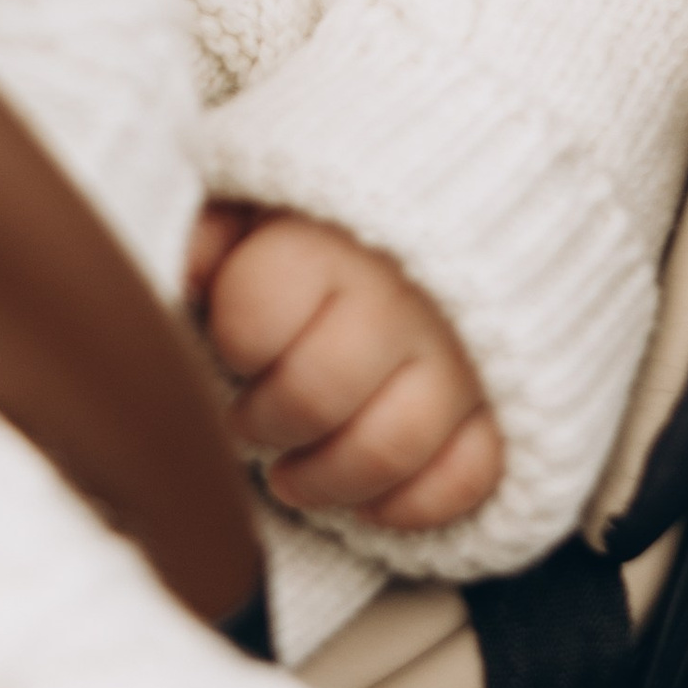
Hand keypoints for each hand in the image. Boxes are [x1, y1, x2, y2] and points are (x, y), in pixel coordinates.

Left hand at [187, 201, 502, 529]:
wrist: (467, 184)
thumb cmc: (332, 204)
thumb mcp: (260, 190)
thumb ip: (214, 231)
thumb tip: (181, 279)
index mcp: (330, 237)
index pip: (255, 318)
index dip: (232, 345)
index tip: (233, 344)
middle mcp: (404, 296)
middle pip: (319, 393)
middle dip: (268, 422)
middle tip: (251, 419)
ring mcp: (463, 354)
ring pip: (391, 449)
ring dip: (326, 480)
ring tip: (292, 473)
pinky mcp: (507, 401)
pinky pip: (467, 478)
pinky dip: (412, 503)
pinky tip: (369, 492)